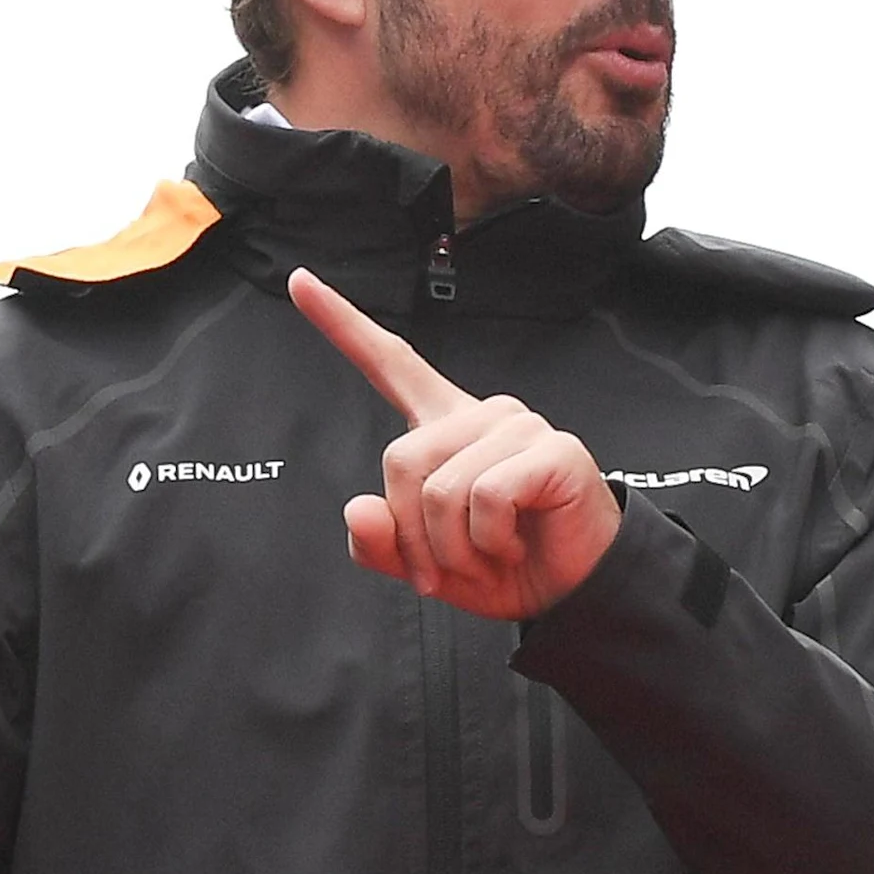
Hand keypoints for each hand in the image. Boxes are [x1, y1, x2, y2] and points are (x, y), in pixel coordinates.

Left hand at [290, 268, 619, 618]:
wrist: (573, 591)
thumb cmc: (504, 566)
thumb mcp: (424, 564)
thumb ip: (379, 543)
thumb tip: (360, 509)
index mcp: (445, 427)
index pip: (391, 364)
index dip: (342, 324)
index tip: (299, 282)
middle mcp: (481, 415)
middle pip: (402, 459)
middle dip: (414, 534)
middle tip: (448, 565)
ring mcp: (519, 427)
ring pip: (442, 487)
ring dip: (455, 547)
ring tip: (490, 555)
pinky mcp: (553, 449)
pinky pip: (486, 497)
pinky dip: (490, 540)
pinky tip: (514, 543)